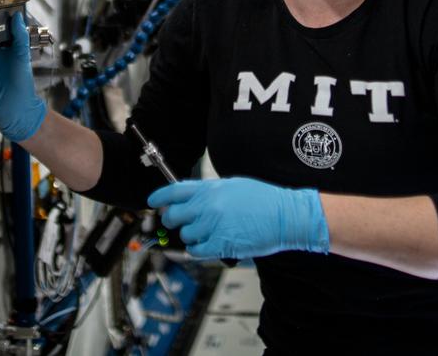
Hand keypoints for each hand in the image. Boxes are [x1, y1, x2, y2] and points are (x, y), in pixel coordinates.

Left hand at [147, 177, 329, 260]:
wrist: (285, 216)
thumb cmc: (264, 200)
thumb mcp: (233, 186)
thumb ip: (210, 192)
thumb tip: (192, 199)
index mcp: (210, 188)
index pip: (174, 191)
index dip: (159, 197)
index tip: (152, 202)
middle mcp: (208, 205)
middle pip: (173, 216)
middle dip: (172, 220)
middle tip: (178, 222)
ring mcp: (213, 226)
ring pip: (185, 235)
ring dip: (191, 236)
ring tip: (205, 232)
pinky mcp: (221, 244)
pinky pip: (196, 251)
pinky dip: (198, 250)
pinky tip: (206, 245)